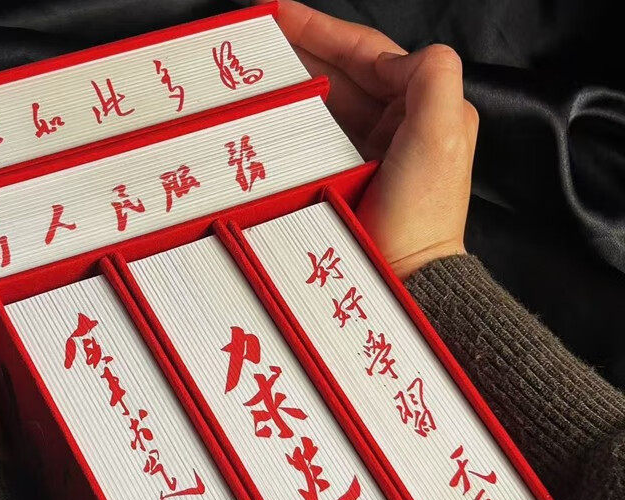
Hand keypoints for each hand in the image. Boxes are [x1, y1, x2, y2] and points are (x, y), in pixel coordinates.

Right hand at [273, 0, 477, 277]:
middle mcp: (398, 123)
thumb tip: (389, 60)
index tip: (280, 14)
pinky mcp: (348, 180)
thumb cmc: (423, 210)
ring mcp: (370, 152)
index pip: (368, 52)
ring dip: (294, 87)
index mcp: (423, 103)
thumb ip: (431, 74)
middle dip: (301, 53)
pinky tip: (270, 117)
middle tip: (257, 41)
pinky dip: (294, 125)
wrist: (406, 273)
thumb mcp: (444, 130)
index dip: (323, 30)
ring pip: (327, 105)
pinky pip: (317, 141)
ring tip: (256, 73)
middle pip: (343, 75)